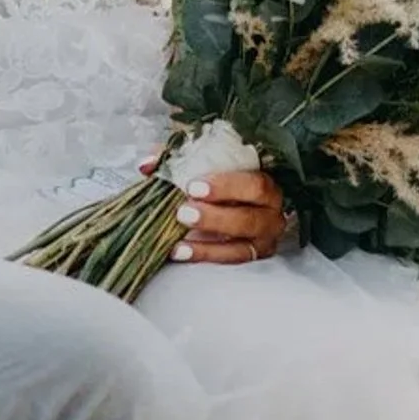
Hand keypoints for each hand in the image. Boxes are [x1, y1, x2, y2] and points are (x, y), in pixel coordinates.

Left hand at [144, 155, 285, 265]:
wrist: (222, 197)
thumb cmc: (216, 175)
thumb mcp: (198, 161)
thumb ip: (174, 159)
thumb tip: (148, 164)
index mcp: (264, 182)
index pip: (255, 185)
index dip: (226, 187)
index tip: (193, 186)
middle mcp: (271, 212)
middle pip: (250, 219)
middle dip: (215, 218)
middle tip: (184, 213)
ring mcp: (264, 237)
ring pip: (242, 245)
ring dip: (208, 243)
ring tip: (179, 240)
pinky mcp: (253, 255)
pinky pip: (230, 260)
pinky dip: (203, 255)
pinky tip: (179, 251)